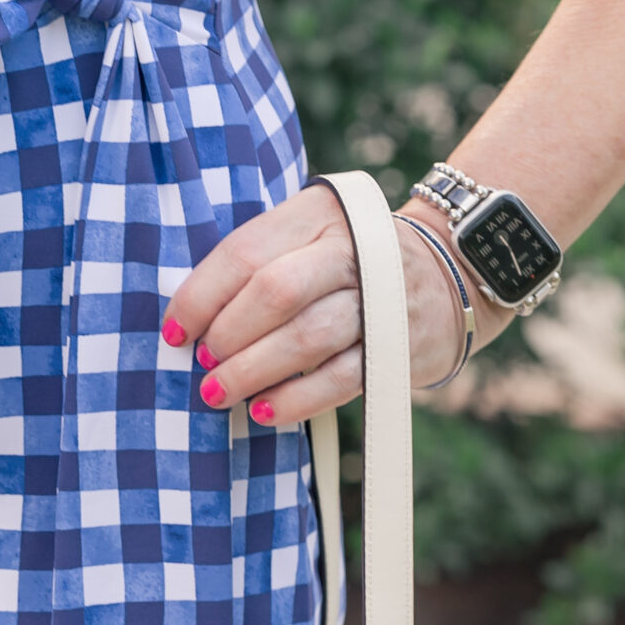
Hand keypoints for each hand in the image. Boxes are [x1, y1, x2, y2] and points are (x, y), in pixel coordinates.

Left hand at [160, 184, 474, 424]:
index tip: (173, 332)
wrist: (451, 272)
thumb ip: (258, 262)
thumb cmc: (347, 261)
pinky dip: (297, 398)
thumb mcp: (309, 236)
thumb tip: (186, 320)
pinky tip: (264, 412)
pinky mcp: (399, 343)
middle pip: (276, 291)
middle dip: (229, 333)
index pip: (246, 252)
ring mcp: (380, 296)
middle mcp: (351, 248)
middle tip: (202, 362)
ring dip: (254, 370)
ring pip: (307, 336)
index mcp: (317, 213)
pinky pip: (341, 377)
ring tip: (217, 393)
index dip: (201, 296)